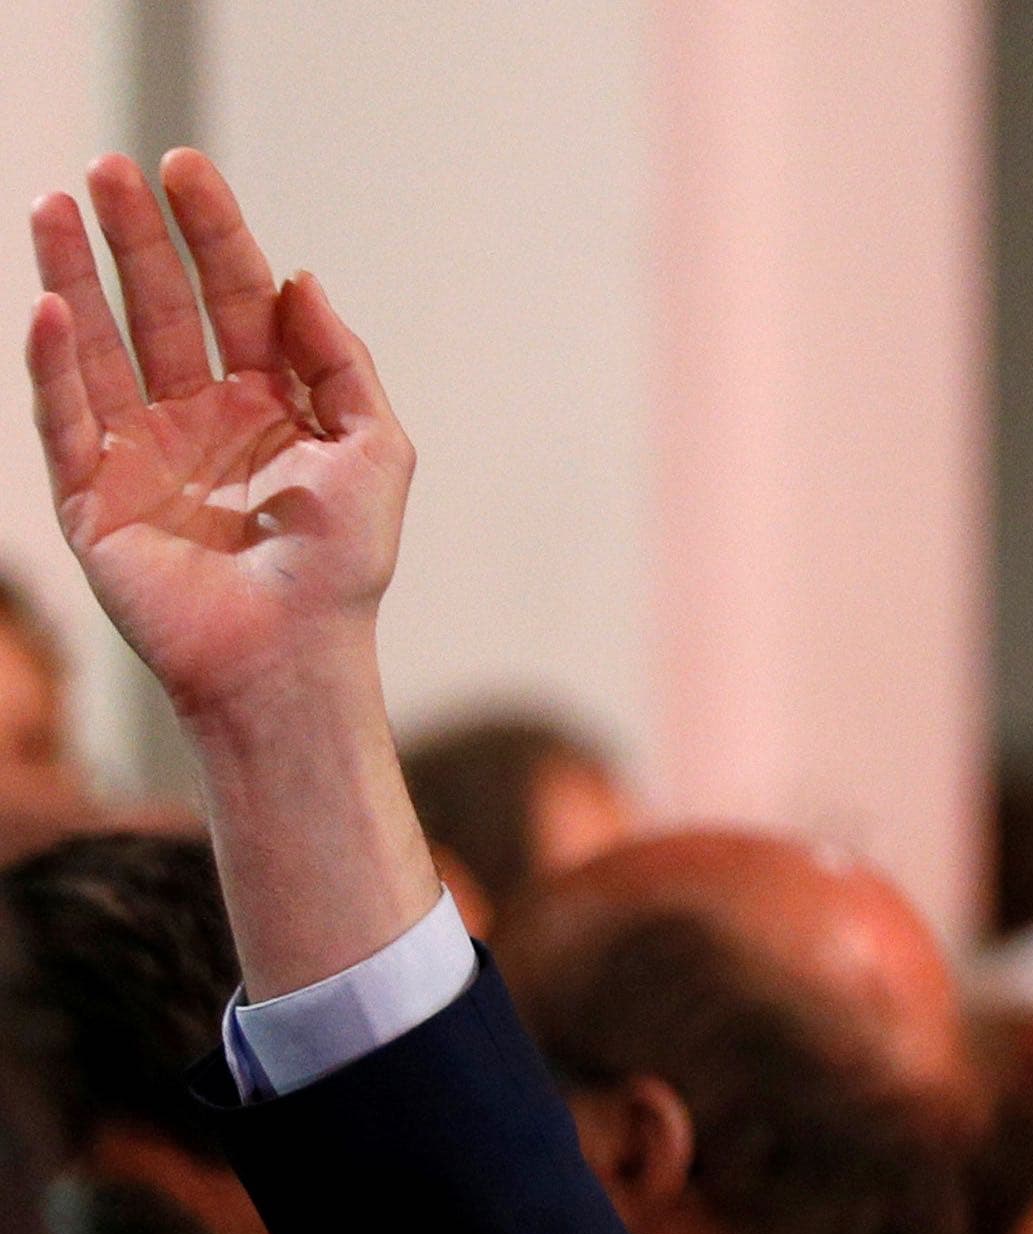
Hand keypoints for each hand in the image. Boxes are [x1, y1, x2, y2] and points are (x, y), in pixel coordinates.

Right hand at [25, 149, 407, 724]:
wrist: (292, 656)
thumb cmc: (342, 563)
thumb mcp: (374, 450)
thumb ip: (340, 361)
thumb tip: (300, 278)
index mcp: (267, 398)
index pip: (233, 294)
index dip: (210, 231)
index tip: (182, 168)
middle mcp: (198, 413)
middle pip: (160, 304)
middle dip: (135, 236)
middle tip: (110, 168)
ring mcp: (140, 448)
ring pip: (99, 342)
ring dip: (76, 274)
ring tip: (56, 203)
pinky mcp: (92, 493)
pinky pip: (64, 414)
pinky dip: (53, 362)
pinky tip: (48, 306)